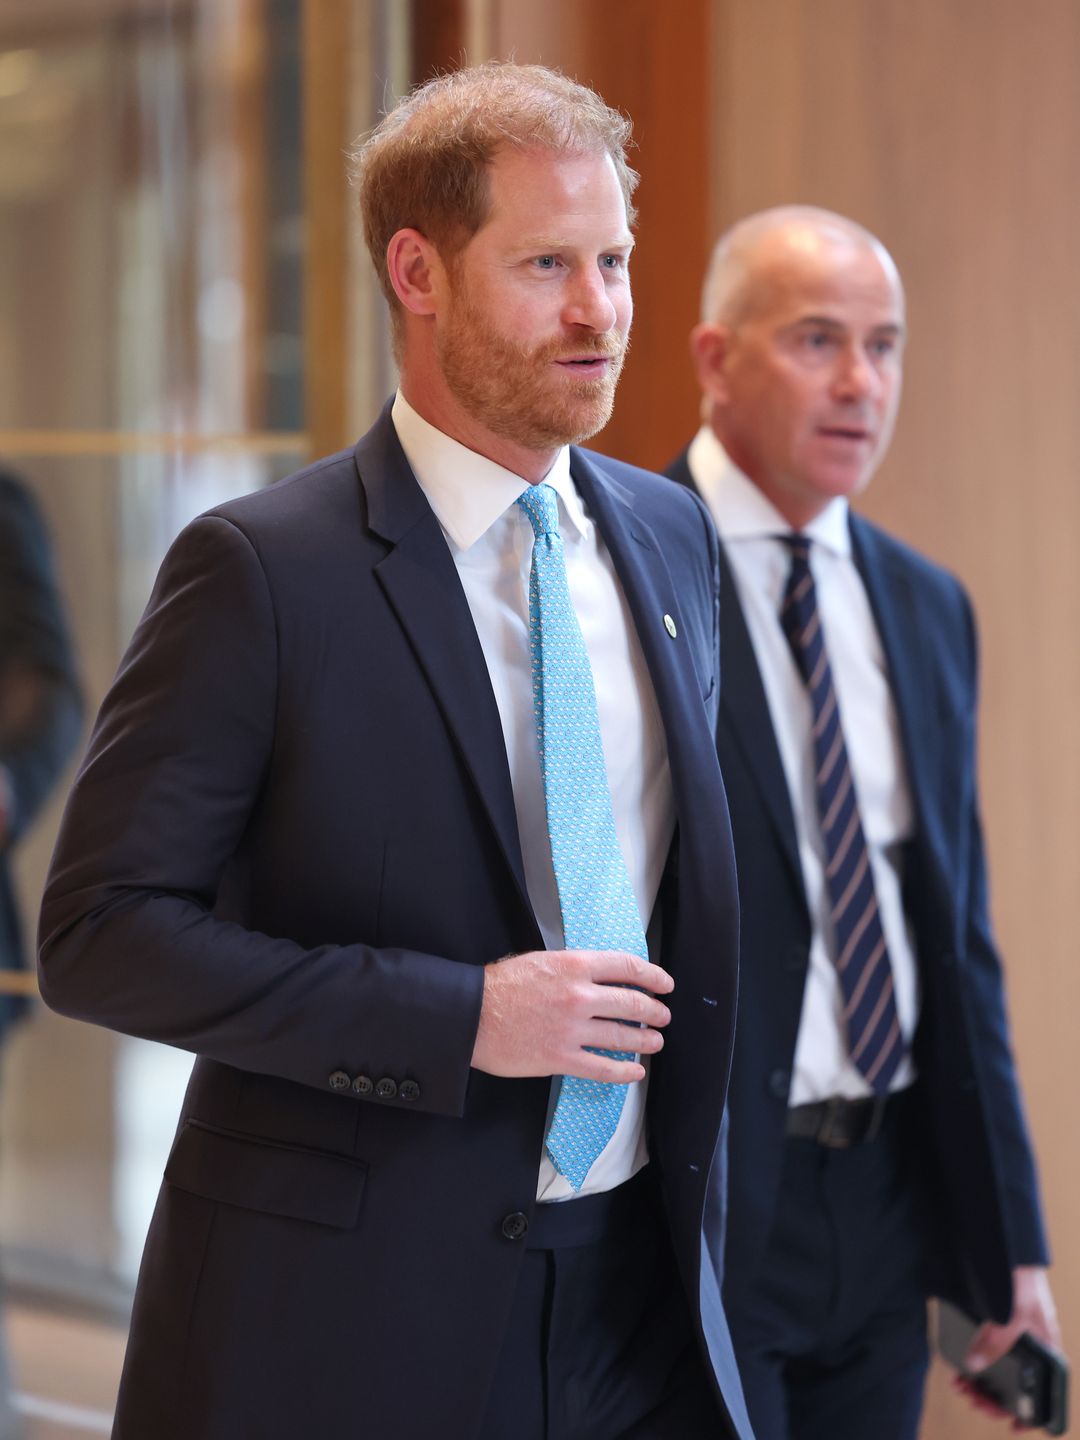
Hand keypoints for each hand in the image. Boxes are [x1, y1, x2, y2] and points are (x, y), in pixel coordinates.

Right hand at [470, 949, 673, 1083]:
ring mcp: (572, 1029)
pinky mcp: (562, 1058)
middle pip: (632, 1003)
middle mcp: (580, 996)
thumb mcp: (543, 961)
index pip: (627, 967)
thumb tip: (603, 976)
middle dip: (654, 1011)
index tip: (665, 984)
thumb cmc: (502, 986)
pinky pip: (603, 1068)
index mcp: (575, 966)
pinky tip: (634, 1071)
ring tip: (654, 1042)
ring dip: (644, 1040)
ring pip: (623, 1037)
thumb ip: (576, 969)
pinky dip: (624, 1071)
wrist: (471, 1015)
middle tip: (662, 1016)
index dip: (653, 976)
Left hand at [956, 1267, 1062, 1422]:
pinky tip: (964, 1369)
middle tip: (973, 1397)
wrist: (1009, 1249)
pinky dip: (976, 1364)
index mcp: (1046, 1349)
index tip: (1012, 1426)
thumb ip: (995, 1342)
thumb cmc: (1022, 1280)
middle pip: (1016, 1385)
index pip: (1045, 1390)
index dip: (1031, 1413)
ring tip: (962, 1385)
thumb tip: (975, 1365)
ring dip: (981, 1383)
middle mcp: (1032, 1347)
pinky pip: (987, 1353)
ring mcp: (1014, 1338)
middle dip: (993, 1397)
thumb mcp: (1010, 1316)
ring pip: (999, 1371)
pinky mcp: (997, 1328)